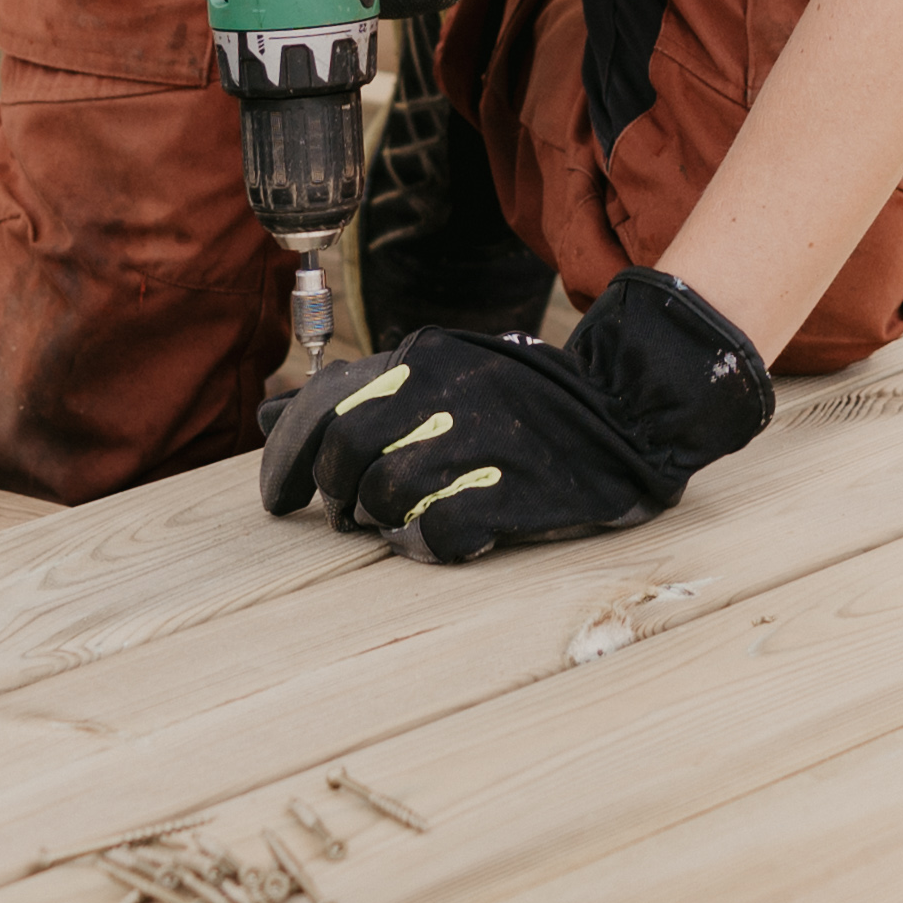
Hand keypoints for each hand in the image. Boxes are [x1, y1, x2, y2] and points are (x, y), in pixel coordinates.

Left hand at [262, 270, 774, 560]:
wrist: (630, 407)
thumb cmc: (527, 400)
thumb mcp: (446, 371)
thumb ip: (366, 392)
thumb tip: (272, 417)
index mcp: (422, 357)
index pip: (322, 406)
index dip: (288, 460)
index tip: (280, 498)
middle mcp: (441, 391)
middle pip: (346, 453)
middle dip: (334, 494)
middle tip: (346, 516)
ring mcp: (476, 442)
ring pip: (383, 495)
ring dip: (382, 521)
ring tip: (404, 523)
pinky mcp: (509, 493)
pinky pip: (434, 534)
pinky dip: (426, 545)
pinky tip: (444, 539)